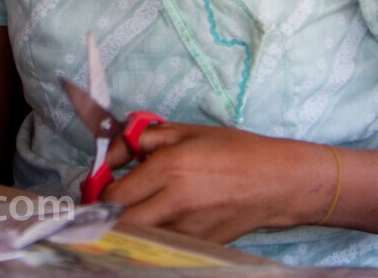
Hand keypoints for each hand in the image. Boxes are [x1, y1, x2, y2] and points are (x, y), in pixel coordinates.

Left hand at [101, 123, 327, 244]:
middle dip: (107, 214)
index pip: (114, 193)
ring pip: (139, 237)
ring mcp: (189, 229)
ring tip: (134, 207)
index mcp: (170, 168)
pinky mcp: (201, 245)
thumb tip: (111, 153)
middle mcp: (176, 202)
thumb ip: (142, 139)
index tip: (99, 184)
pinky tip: (160, 217)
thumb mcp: (185, 131)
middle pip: (121, 223)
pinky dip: (154, 233)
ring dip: (129, 224)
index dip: (99, 190)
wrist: (278, 182)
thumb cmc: (235, 151)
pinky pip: (164, 242)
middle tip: (107, 202)